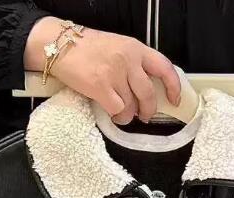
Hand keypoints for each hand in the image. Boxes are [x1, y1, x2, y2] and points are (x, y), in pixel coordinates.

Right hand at [25, 18, 180, 123]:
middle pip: (149, 94)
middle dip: (148, 109)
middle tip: (144, 115)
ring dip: (128, 115)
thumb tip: (145, 91)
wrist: (58, 44)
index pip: (164, 67)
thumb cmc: (85, 49)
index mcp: (135, 48)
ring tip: (120, 111)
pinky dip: (116, 116)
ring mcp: (115, 73)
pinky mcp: (101, 86)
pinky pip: (118, 110)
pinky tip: (110, 112)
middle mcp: (128, 59)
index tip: (175, 99)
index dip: (173, 87)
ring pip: (132, 106)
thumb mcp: (116, 48)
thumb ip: (133, 65)